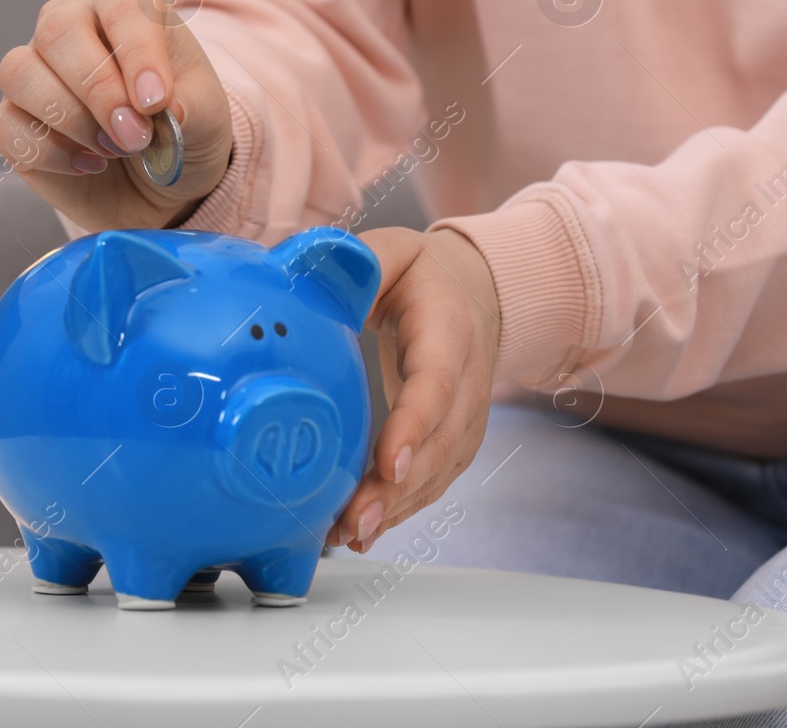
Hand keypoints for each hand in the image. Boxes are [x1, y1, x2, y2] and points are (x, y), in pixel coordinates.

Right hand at [0, 0, 232, 230]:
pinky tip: (89, 166)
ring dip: (71, 120)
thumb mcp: (208, 118)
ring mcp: (35, 70)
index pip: (120, 3)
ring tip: (116, 150)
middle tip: (136, 136)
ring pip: (20, 73)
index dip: (136, 51)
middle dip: (99, 91)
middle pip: (57, 31)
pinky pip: (5, 125)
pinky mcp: (13, 118)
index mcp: (125, 5)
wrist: (163, 185)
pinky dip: (49, 153)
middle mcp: (72, 25)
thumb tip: (159, 108)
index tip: (155, 103)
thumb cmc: (185, 132)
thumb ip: (192, 106)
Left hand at [326, 226, 500, 552]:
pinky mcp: (457, 439)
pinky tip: (363, 531)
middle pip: (439, 443)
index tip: (388, 464)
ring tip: (347, 534)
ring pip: (439, 470)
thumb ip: (358, 262)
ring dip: (395, 508)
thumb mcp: (395, 252)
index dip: (414, 425)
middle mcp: (469, 380)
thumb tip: (308, 275)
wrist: (478, 291)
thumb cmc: (425, 275)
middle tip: (352, 520)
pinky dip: (401, 509)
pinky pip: (434, 480)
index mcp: (450, 330)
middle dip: (396, 488)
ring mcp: (468, 416)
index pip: (437, 383)